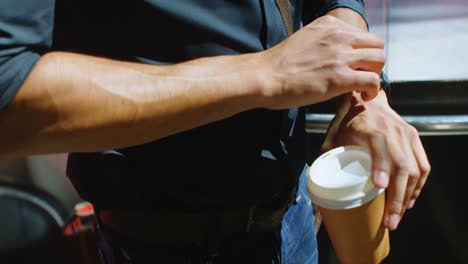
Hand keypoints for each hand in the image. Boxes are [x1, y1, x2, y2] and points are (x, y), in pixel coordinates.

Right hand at [258, 15, 385, 108]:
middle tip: (361, 76)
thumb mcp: (303, 40)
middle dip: (372, 62)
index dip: (362, 52)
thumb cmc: (277, 65)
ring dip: (374, 75)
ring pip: (380, 60)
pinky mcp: (341, 78)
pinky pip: (373, 81)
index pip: (362, 35)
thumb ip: (322, 42)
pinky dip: (372, 91)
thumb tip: (330, 55)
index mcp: (329, 26)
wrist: (264, 77)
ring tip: (361, 87)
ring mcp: (341, 56)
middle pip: (377, 44)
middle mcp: (338, 36)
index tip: (354, 65)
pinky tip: (362, 97)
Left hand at [321, 91, 430, 229]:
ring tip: (398, 216)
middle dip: (397, 197)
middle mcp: (392, 131)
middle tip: (390, 221)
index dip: (381, 166)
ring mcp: (406, 135)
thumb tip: (318, 185)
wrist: (366, 100)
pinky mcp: (415, 139)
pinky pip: (423, 166)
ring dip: (409, 196)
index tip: (379, 186)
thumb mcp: (333, 136)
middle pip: (402, 166)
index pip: (379, 147)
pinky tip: (409, 200)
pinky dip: (418, 186)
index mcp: (370, 128)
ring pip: (416, 169)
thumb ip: (327, 157)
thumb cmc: (347, 121)